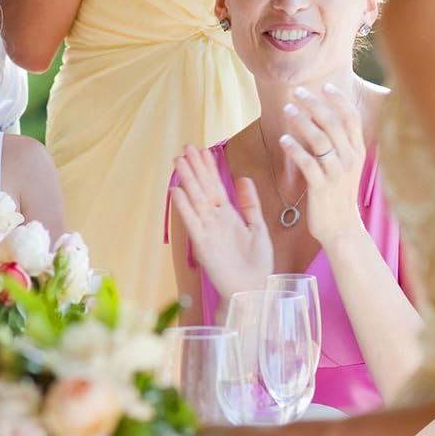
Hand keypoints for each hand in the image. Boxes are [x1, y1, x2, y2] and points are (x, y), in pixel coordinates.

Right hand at [169, 145, 271, 300]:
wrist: (253, 289)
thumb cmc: (257, 262)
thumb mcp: (258, 227)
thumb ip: (249, 203)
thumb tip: (243, 178)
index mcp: (228, 215)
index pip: (216, 186)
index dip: (208, 168)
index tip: (202, 150)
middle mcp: (215, 220)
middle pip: (203, 188)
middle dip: (195, 167)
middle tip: (186, 146)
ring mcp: (208, 231)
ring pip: (195, 200)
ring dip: (187, 180)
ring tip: (179, 161)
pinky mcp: (203, 244)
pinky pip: (192, 222)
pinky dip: (184, 207)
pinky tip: (176, 190)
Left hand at [280, 83, 365, 251]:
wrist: (341, 228)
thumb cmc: (339, 193)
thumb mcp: (346, 165)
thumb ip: (338, 143)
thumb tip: (322, 116)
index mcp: (358, 151)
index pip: (352, 118)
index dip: (339, 99)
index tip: (325, 85)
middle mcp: (350, 159)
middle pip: (333, 123)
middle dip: (315, 104)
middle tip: (297, 92)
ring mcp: (336, 173)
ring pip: (320, 140)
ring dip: (302, 121)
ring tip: (288, 109)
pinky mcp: (320, 187)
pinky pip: (307, 162)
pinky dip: (294, 148)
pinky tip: (283, 139)